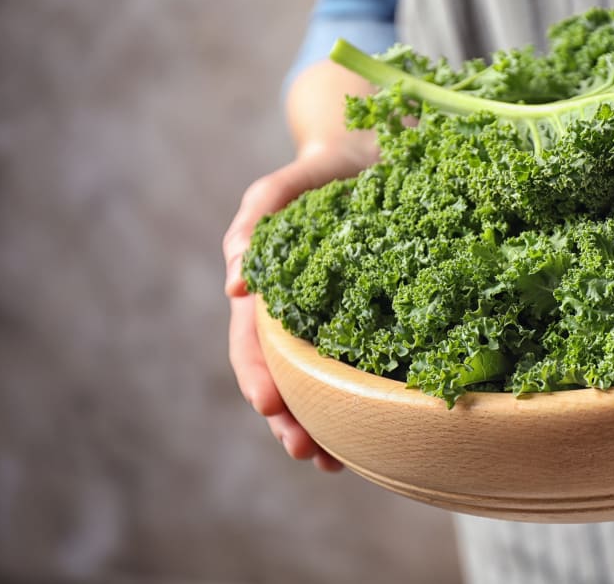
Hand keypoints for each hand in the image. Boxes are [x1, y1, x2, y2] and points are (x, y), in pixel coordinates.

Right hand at [223, 149, 369, 471]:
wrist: (379, 150)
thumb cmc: (328, 164)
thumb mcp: (290, 181)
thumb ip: (258, 215)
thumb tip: (234, 285)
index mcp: (272, 284)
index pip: (253, 340)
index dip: (258, 374)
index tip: (270, 407)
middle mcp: (298, 309)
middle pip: (284, 374)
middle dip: (289, 417)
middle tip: (307, 453)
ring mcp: (335, 317)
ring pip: (319, 381)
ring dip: (321, 423)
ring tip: (332, 462)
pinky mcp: (373, 317)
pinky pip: (363, 364)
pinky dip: (362, 400)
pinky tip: (375, 429)